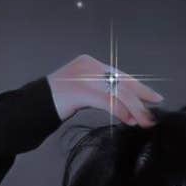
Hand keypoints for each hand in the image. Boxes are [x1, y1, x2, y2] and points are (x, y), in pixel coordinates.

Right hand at [47, 54, 162, 125]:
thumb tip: (132, 112)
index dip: (140, 88)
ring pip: (117, 92)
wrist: (31, 106)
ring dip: (135, 109)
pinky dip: (120, 111)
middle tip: (154, 113)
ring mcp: (83, 77)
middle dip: (141, 99)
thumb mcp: (84, 93)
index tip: (155, 98)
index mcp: (90, 63)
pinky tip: (130, 120)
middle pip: (122, 83)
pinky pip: (106, 101)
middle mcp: (88, 66)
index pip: (120, 76)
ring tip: (145, 122)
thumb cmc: (58, 103)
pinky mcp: (78, 91)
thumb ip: (104, 96)